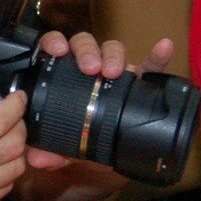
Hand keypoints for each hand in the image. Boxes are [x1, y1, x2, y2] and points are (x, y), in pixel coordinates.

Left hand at [25, 30, 173, 168]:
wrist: (111, 150)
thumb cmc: (83, 137)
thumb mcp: (65, 146)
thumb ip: (51, 150)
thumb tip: (37, 158)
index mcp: (65, 75)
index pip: (57, 47)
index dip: (55, 42)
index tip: (58, 51)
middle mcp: (90, 68)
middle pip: (86, 44)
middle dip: (87, 51)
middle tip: (90, 68)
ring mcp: (116, 71)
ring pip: (113, 49)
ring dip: (113, 55)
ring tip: (114, 71)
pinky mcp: (141, 81)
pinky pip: (152, 66)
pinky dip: (157, 57)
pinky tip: (163, 48)